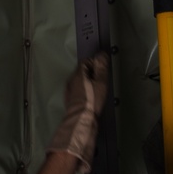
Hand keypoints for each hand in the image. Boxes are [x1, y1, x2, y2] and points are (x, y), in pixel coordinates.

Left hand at [47, 52, 108, 173]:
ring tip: (98, 90)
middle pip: (82, 71)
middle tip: (102, 80)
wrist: (81, 119)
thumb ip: (101, 67)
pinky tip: (92, 98)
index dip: (95, 63)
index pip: (86, 61)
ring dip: (88, 82)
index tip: (102, 69)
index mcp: (78, 74)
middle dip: (92, 73)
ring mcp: (70, 91)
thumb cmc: (91, 101)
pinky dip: (85, 91)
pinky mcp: (71, 100)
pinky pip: (79, 90)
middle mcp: (71, 81)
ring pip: (80, 81)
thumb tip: (101, 55)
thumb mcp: (100, 81)